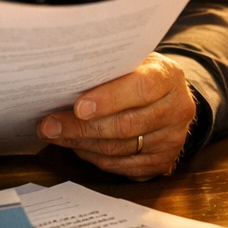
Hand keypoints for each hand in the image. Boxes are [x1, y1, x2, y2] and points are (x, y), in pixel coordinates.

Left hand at [35, 53, 197, 179]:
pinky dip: (93, 157)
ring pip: (119, 148)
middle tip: (49, 126)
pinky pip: (121, 165)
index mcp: (169, 77)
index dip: (109, 99)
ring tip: (54, 135)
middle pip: (126, 125)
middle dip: (82, 128)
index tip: (78, 107)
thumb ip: (108, 71)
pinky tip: (76, 146)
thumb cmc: (140, 75)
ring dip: (81, 144)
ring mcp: (172, 140)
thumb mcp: (132, 62)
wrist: (170, 98)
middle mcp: (177, 109)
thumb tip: (63, 83)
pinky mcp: (163, 162)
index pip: (141, 89)